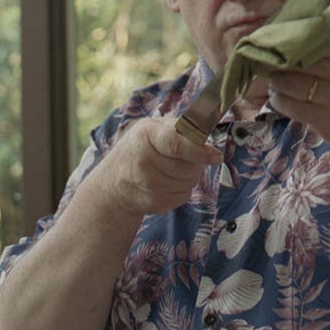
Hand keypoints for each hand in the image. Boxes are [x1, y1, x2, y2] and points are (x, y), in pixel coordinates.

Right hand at [95, 115, 221, 218]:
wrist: (113, 183)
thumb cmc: (140, 148)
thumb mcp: (153, 128)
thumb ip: (180, 126)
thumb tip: (208, 126)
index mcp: (145, 136)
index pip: (177, 145)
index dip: (199, 151)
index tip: (216, 156)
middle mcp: (144, 162)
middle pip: (189, 166)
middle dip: (195, 162)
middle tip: (183, 156)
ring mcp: (148, 186)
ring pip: (190, 182)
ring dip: (189, 175)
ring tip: (171, 169)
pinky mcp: (154, 203)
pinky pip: (184, 196)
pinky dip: (182, 189)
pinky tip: (166, 182)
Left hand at [265, 37, 329, 166]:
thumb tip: (295, 22)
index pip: (317, 32)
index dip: (292, 34)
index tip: (275, 34)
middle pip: (299, 58)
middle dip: (277, 58)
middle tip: (266, 57)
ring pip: (291, 82)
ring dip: (276, 80)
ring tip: (274, 78)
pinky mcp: (327, 119)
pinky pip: (292, 105)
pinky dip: (279, 99)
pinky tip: (279, 96)